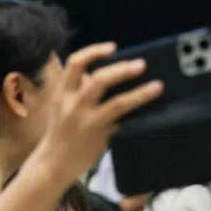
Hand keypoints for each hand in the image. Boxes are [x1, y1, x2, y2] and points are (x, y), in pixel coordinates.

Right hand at [36, 42, 162, 184]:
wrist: (52, 163)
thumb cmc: (62, 132)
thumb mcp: (63, 105)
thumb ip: (81, 89)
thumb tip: (108, 75)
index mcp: (63, 92)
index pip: (75, 63)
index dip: (94, 52)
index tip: (113, 47)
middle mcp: (73, 104)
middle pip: (99, 80)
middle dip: (122, 70)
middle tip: (141, 64)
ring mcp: (87, 121)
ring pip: (116, 103)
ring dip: (139, 93)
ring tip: (157, 86)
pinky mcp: (99, 135)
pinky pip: (121, 121)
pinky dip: (135, 113)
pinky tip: (150, 109)